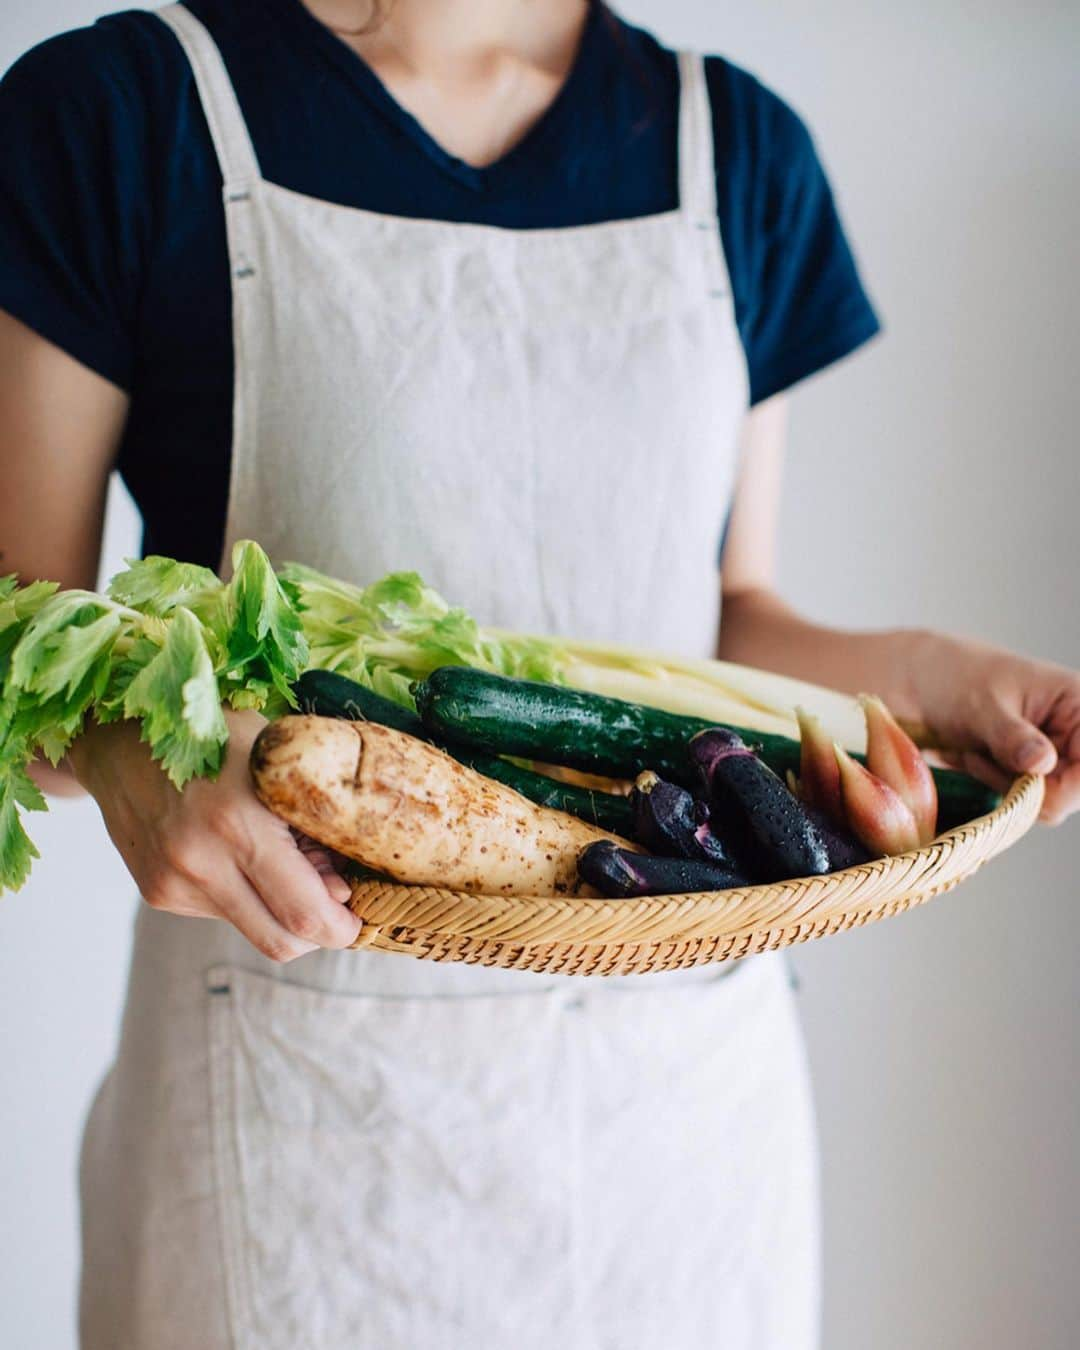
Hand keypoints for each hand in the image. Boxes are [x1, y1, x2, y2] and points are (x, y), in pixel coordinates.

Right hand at [69, 709, 360, 960]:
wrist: (120, 737)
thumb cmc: (215, 734)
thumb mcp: (278, 758)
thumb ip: (313, 821)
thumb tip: (343, 887)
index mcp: (238, 824)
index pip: (304, 915)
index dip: (343, 929)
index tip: (360, 918)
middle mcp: (200, 863)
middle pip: (281, 942)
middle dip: (318, 933)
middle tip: (336, 902)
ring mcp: (173, 884)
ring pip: (253, 929)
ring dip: (279, 909)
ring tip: (281, 855)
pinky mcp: (158, 893)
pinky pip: (223, 912)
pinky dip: (245, 894)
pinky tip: (238, 851)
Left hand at [909, 632, 1079, 823]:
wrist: (925, 680)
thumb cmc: (957, 679)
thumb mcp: (982, 708)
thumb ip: (1012, 738)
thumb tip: (1042, 764)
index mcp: (1079, 707)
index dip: (1063, 788)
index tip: (1019, 782)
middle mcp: (1076, 734)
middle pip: (1071, 793)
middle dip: (1023, 787)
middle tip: (980, 759)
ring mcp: (1055, 754)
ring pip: (1045, 802)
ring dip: (1004, 786)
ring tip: (974, 753)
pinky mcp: (1031, 770)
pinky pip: (1022, 799)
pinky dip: (995, 786)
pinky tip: (973, 760)